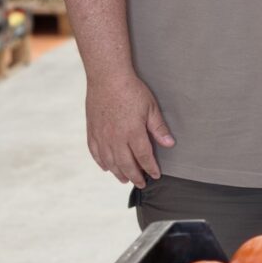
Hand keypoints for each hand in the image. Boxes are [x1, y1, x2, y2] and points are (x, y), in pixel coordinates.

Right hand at [87, 72, 173, 186]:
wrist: (107, 78)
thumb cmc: (132, 90)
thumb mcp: (151, 108)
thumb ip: (158, 128)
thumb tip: (170, 144)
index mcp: (133, 133)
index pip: (144, 157)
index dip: (150, 168)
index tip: (156, 175)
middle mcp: (116, 139)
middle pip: (126, 164)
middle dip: (135, 176)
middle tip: (141, 184)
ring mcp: (101, 136)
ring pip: (110, 162)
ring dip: (118, 173)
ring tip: (125, 179)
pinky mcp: (92, 131)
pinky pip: (95, 153)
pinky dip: (101, 162)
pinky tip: (106, 168)